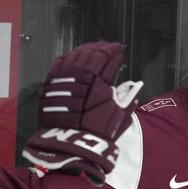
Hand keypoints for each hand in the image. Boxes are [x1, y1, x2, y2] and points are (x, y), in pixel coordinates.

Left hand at [22, 41, 142, 185]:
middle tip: (107, 46)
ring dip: (86, 50)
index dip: (115, 52)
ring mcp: (66, 77)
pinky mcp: (52, 83)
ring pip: (76, 55)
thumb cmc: (96, 132)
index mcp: (101, 81)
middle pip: (93, 53)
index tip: (119, 49)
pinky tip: (71, 56)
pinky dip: (68, 57)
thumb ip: (127, 101)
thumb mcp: (119, 117)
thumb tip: (135, 92)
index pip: (109, 58)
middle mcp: (83, 75)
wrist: (69, 142)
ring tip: (91, 49)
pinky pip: (59, 62)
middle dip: (102, 48)